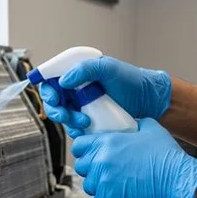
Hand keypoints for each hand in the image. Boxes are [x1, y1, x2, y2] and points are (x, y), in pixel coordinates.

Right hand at [40, 56, 171, 137]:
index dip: (47, 89)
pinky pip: (74, 127)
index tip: (54, 98)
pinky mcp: (88, 119)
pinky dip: (76, 129)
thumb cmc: (131, 80)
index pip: (51, 78)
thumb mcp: (108, 68)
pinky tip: (88, 127)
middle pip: (53, 100)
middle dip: (56, 110)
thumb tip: (63, 81)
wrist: (148, 101)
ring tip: (85, 121)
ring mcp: (81, 105)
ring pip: (62, 116)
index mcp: (77, 72)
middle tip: (65, 114)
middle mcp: (76, 88)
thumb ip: (85, 69)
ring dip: (69, 121)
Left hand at [71, 118, 196, 197]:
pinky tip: (116, 196)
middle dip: (90, 168)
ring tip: (112, 185)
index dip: (84, 149)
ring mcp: (102, 181)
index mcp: (107, 142)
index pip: (79, 145)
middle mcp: (100, 161)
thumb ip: (137, 124)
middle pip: (81, 166)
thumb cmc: (166, 156)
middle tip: (105, 170)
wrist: (176, 181)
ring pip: (88, 185)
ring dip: (97, 185)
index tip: (91, 153)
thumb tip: (132, 124)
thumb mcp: (151, 129)